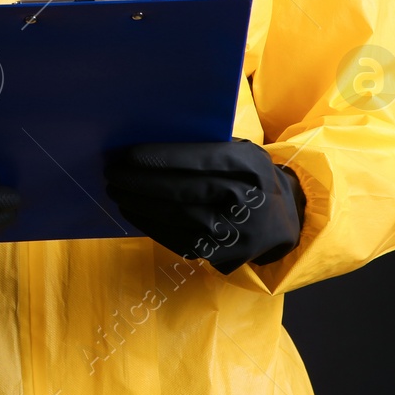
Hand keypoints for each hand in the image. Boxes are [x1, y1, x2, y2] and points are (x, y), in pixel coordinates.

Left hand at [102, 138, 305, 274]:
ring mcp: (237, 233)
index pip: (201, 160)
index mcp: (251, 166)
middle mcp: (248, 200)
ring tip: (117, 192)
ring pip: (180, 218)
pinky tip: (132, 212)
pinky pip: (180, 241)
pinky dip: (151, 226)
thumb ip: (206, 146)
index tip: (128, 155)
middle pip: (186, 191)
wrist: (281, 220)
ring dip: (141, 205)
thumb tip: (151, 138)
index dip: (162, 158)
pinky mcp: (225, 256)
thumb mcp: (240, 152)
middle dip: (142, 182)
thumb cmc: (248, 176)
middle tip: (113, 174)